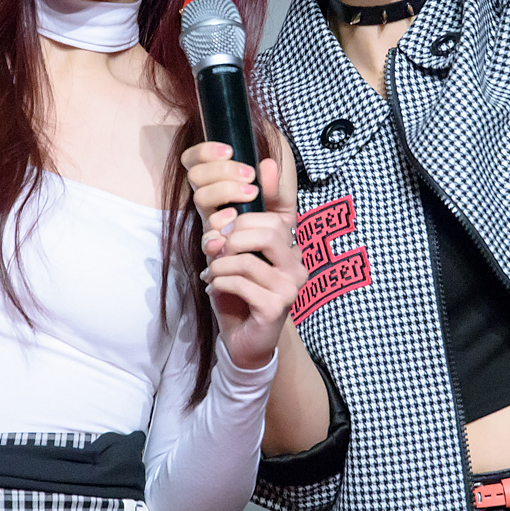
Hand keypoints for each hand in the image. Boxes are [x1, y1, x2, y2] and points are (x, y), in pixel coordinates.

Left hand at [181, 142, 305, 371]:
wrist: (243, 340)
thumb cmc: (240, 292)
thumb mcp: (236, 253)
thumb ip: (238, 223)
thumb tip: (261, 170)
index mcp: (291, 248)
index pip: (278, 214)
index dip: (248, 211)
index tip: (225, 219)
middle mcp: (298, 265)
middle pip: (266, 231)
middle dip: (231, 236)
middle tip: (212, 249)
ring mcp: (290, 288)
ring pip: (246, 259)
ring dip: (219, 264)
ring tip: (211, 272)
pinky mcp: (276, 308)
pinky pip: (240, 283)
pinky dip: (219, 282)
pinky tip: (214, 288)